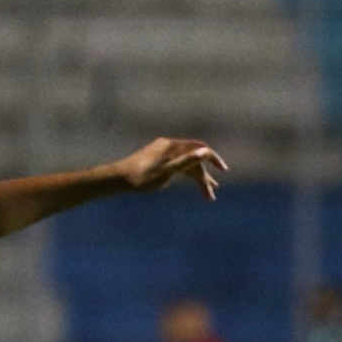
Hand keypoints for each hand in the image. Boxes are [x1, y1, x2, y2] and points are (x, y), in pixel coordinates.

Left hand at [113, 139, 227, 200]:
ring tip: (207, 193)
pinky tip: (190, 182)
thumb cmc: (141, 177)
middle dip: (204, 177)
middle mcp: (169, 146)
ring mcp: (163, 153)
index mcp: (172, 147)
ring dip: (196, 178)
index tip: (223, 171)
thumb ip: (186, 162)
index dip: (213, 159)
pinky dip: (185, 174)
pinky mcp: (158, 160)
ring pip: (185, 164)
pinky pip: (177, 165)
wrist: (118, 178)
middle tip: (211, 194)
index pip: (199, 149)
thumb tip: (205, 152)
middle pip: (193, 159)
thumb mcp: (167, 172)